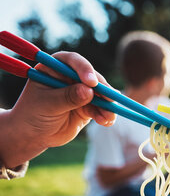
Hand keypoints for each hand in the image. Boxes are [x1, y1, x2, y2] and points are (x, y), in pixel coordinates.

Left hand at [0, 52, 115, 167]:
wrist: (33, 134)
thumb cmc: (33, 114)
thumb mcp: (48, 104)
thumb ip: (68, 97)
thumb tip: (88, 91)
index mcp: (55, 68)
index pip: (72, 61)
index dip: (84, 69)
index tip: (91, 83)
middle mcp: (70, 77)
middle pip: (92, 78)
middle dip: (102, 90)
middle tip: (110, 100)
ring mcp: (81, 92)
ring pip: (101, 95)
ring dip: (108, 105)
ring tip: (108, 117)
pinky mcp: (88, 107)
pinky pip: (102, 109)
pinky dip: (106, 115)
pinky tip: (106, 122)